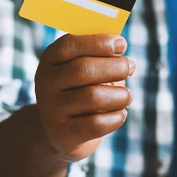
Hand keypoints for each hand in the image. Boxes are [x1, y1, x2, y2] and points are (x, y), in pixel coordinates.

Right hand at [35, 34, 135, 162]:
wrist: (61, 130)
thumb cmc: (81, 90)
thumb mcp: (84, 68)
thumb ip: (98, 55)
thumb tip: (119, 46)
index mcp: (50, 60)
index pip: (69, 44)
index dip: (98, 42)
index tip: (121, 44)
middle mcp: (46, 83)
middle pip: (83, 69)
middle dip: (115, 67)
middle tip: (130, 67)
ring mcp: (51, 109)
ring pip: (93, 97)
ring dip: (120, 95)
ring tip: (127, 96)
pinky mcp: (63, 133)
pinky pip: (97, 124)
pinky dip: (116, 117)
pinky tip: (120, 113)